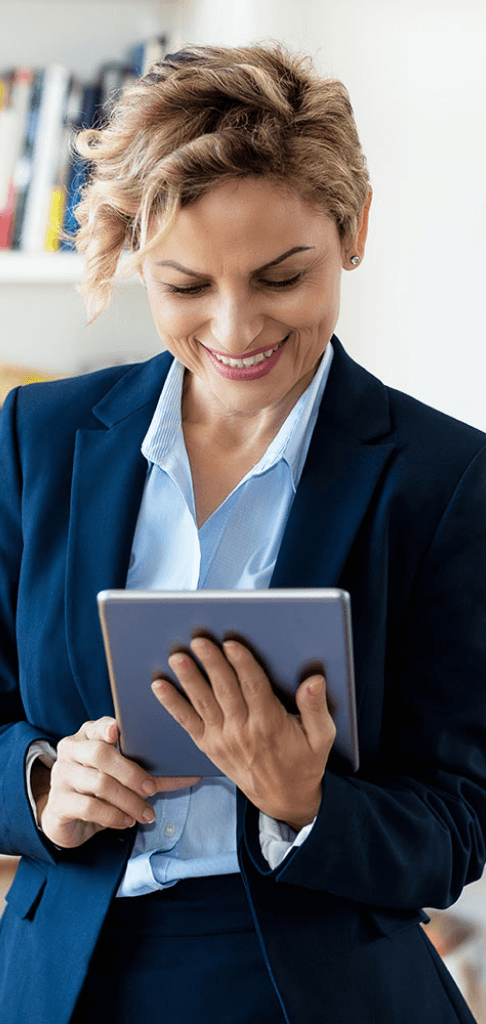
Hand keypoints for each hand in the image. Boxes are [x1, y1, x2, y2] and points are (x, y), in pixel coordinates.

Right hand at [33, 716, 200, 848]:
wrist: (70, 819)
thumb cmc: (103, 790)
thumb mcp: (125, 776)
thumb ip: (154, 772)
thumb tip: (193, 773)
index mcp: (88, 736)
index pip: (97, 725)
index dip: (106, 727)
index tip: (117, 730)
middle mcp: (71, 750)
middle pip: (101, 754)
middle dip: (131, 772)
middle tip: (152, 789)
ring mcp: (62, 775)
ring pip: (99, 783)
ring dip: (128, 800)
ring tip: (146, 813)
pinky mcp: (58, 802)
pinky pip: (88, 807)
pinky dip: (113, 815)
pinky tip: (127, 821)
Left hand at [152, 638, 335, 829]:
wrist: (283, 798)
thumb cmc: (303, 762)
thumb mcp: (321, 738)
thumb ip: (316, 708)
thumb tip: (314, 681)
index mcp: (270, 724)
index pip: (254, 688)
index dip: (242, 664)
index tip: (231, 644)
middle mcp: (243, 731)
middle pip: (225, 691)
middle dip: (211, 664)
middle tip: (199, 641)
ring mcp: (222, 739)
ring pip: (204, 703)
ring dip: (189, 679)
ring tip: (177, 658)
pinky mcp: (209, 745)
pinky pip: (187, 723)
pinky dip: (172, 704)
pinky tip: (159, 687)